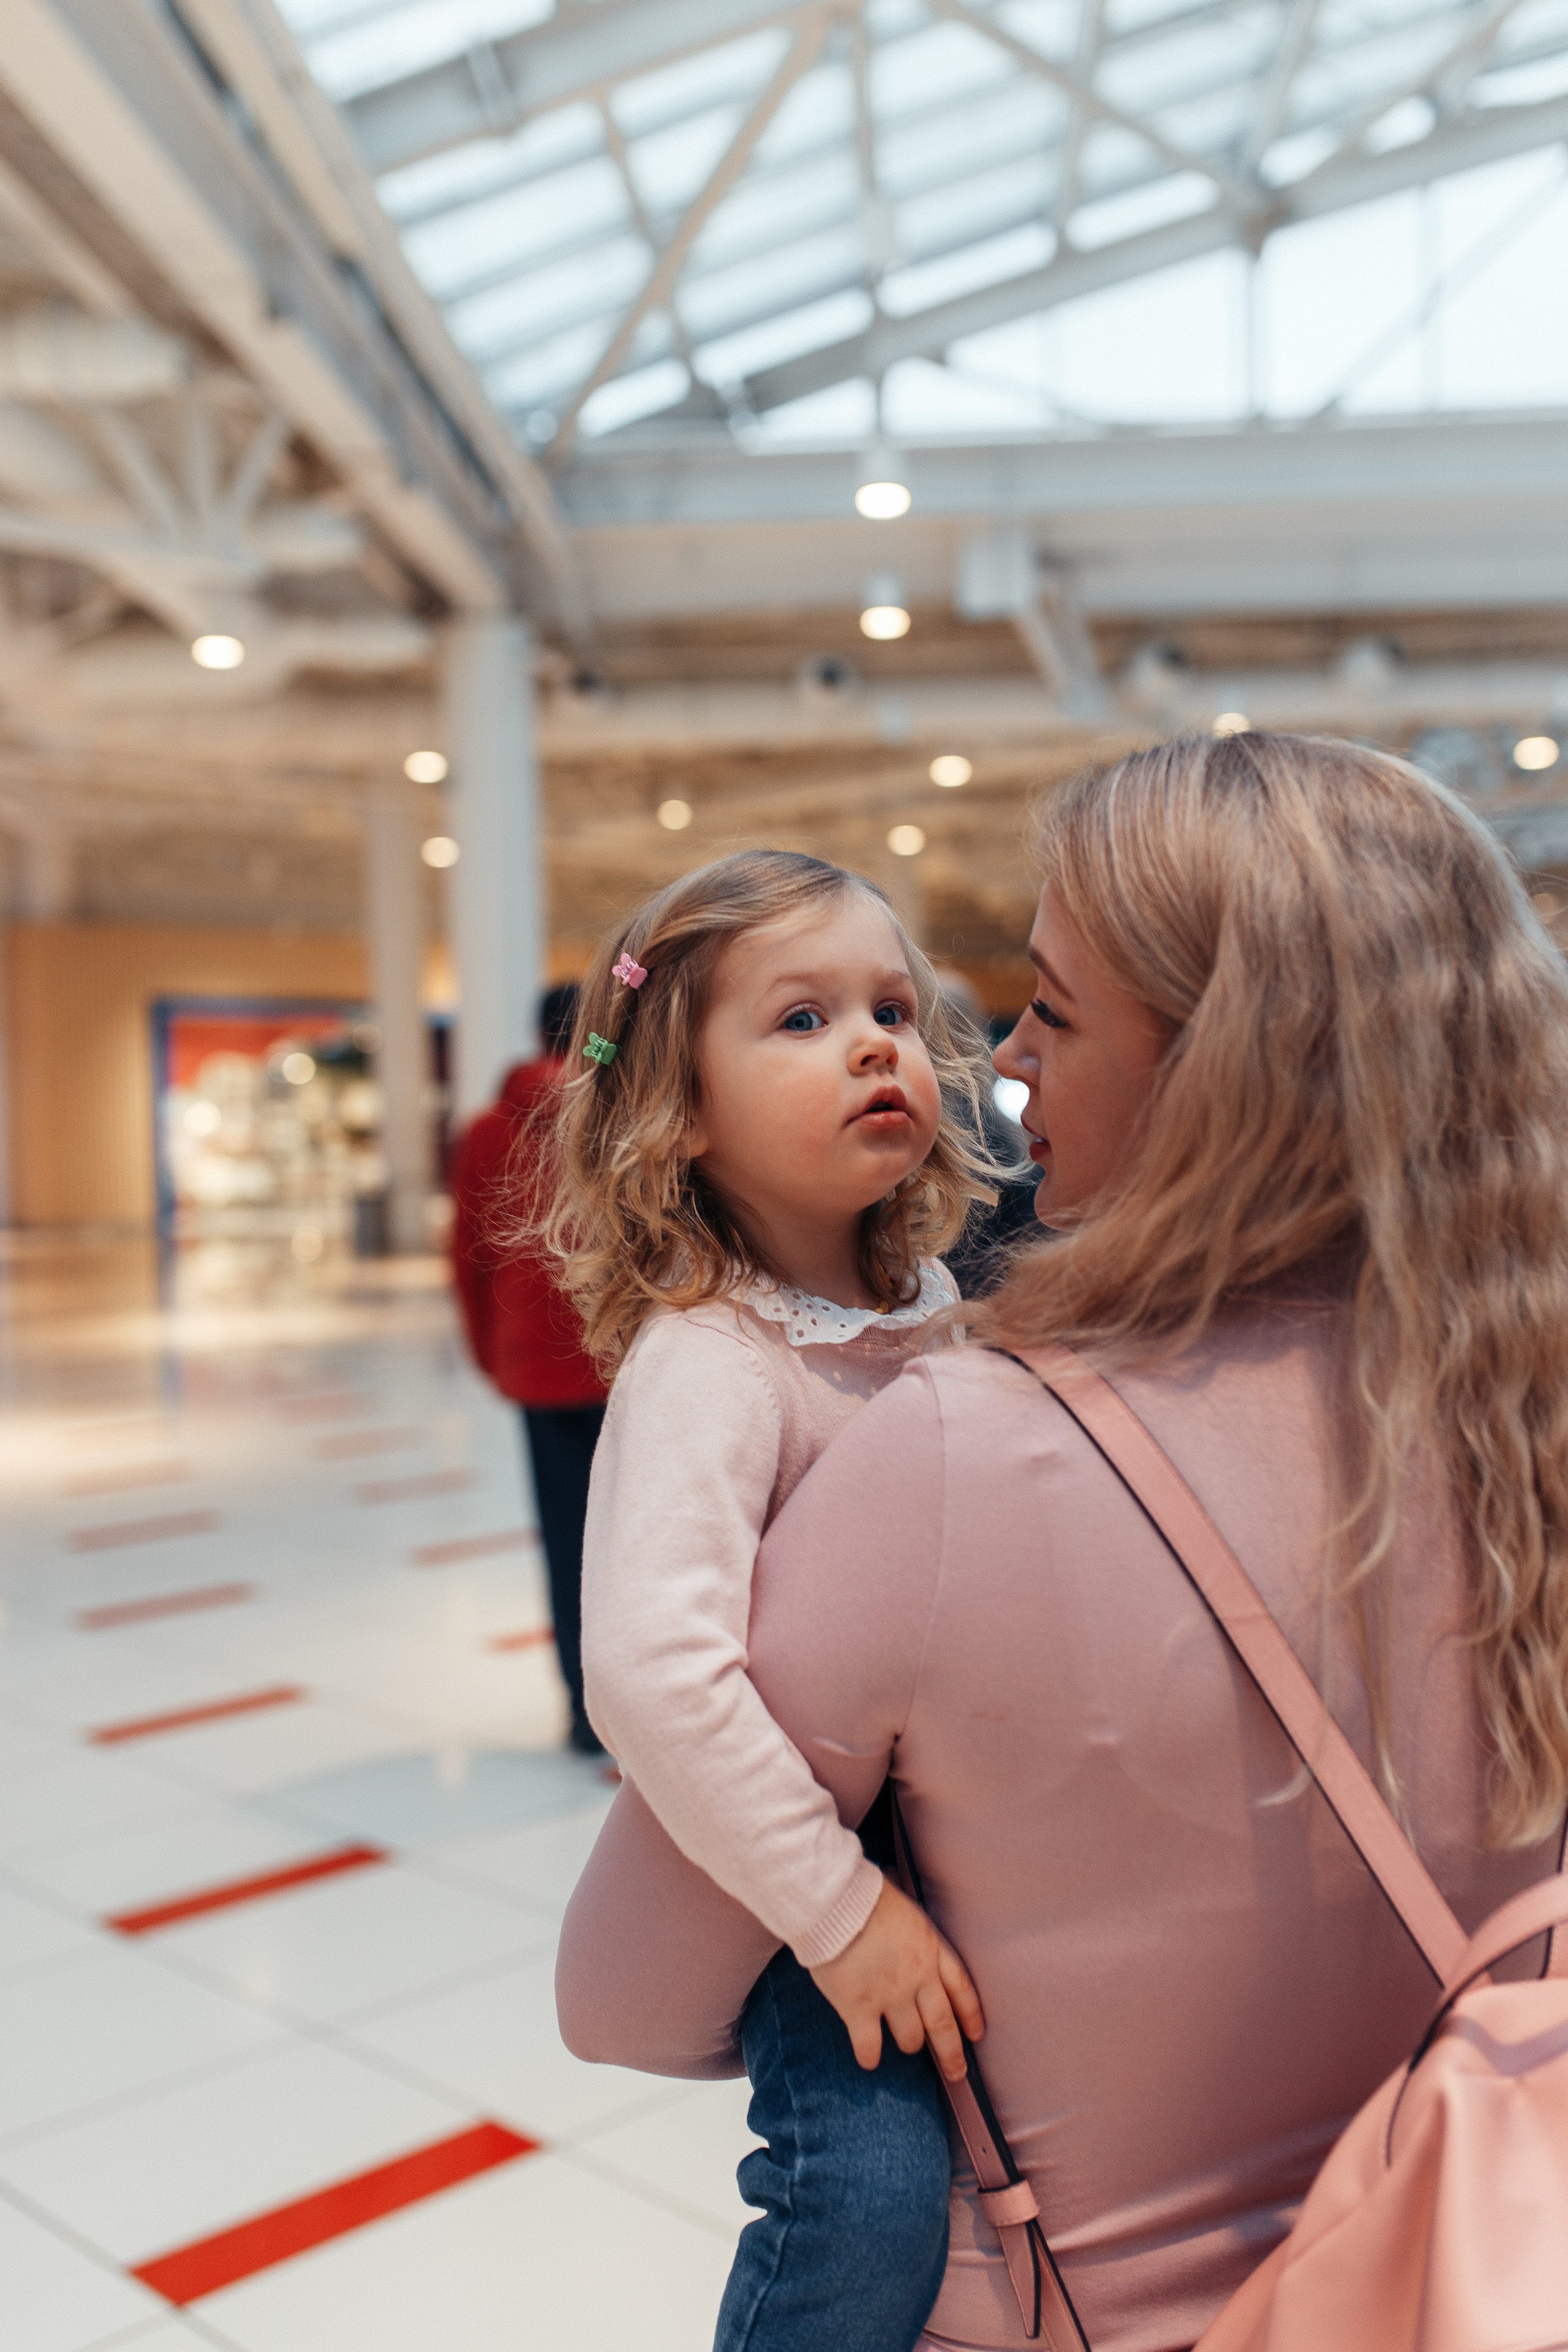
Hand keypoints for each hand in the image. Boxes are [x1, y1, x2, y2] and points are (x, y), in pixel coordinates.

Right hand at [809, 1877, 984, 2081]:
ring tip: (905, 2047)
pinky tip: (870, 2059)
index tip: (976, 2034)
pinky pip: (870, 2046)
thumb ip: (916, 1932)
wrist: (837, 1902)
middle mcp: (917, 1977)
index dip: (971, 2014)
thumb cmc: (868, 1896)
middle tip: (956, 2072)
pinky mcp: (859, 2008)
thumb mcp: (907, 1908)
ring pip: (910, 2038)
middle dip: (952, 2053)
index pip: (961, 1988)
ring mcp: (890, 1995)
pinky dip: (871, 2057)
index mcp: (931, 1949)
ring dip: (909, 2045)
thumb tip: (912, 1931)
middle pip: (942, 2024)